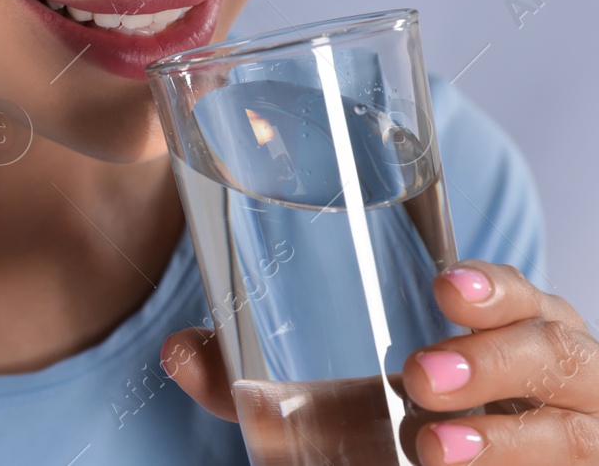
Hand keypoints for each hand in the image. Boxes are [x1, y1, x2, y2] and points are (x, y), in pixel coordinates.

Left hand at [160, 261, 598, 463]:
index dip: (493, 287)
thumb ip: (264, 380)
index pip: (524, 292)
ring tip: (430, 447)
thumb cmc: (413, 416)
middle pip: (558, 355)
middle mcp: (561, 377)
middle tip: (418, 376)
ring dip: (504, 441)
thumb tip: (177, 353)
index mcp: (520, 326)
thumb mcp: (347, 395)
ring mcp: (577, 436)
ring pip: (570, 435)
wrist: (461, 464)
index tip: (443, 287)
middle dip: (494, 362)